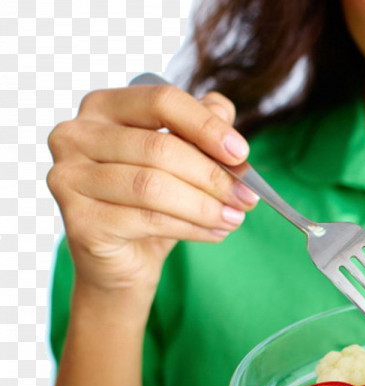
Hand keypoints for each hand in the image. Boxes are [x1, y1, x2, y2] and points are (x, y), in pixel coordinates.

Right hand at [46, 84, 258, 298]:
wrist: (121, 260)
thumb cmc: (151, 202)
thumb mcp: (182, 161)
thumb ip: (200, 130)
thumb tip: (224, 113)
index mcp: (103, 107)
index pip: (161, 101)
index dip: (206, 126)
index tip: (242, 153)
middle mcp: (76, 135)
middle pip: (159, 149)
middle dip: (213, 176)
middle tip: (248, 197)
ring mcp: (70, 177)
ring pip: (153, 186)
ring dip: (205, 205)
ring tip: (235, 218)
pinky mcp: (78, 219)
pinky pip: (147, 219)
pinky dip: (191, 227)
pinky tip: (215, 232)